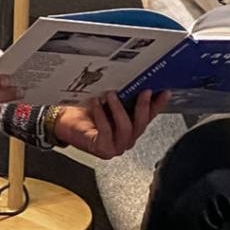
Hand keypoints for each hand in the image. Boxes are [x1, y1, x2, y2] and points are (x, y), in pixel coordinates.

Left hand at [52, 91, 169, 159]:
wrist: (66, 121)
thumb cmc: (87, 111)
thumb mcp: (109, 100)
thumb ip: (124, 96)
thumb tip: (137, 81)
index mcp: (131, 127)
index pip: (149, 116)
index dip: (158, 105)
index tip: (164, 92)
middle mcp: (127, 139)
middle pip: (141, 124)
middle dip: (143, 106)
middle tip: (143, 91)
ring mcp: (116, 146)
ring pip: (127, 129)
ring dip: (119, 109)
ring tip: (111, 95)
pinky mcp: (102, 149)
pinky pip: (106, 132)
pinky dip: (102, 115)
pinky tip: (97, 104)